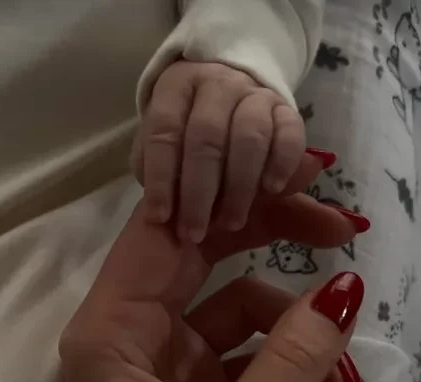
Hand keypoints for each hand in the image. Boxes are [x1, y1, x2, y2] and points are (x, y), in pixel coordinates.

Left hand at [59, 178, 363, 381]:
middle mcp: (128, 338)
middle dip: (274, 245)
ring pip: (232, 314)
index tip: (305, 183)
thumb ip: (294, 361)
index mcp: (113, 334)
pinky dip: (279, 370)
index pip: (170, 228)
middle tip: (345, 236)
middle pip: (204, 259)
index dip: (234, 195)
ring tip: (341, 372)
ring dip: (290, 331)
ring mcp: (160, 370)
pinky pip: (240, 360)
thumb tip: (345, 287)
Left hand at [132, 60, 307, 242]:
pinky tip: (272, 190)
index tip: (160, 218)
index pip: (163, 131)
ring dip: (239, 188)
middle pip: (206, 138)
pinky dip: (282, 163)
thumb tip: (158, 211)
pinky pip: (289, 133)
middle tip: (195, 232)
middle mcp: (216, 84)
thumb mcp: (164, 140)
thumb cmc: (187, 127)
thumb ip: (156, 167)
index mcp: (176, 87)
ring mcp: (254, 94)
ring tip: (231, 222)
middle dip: (198, 193)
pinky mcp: (286, 108)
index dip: (160, 179)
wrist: (230, 92)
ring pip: (249, 137)